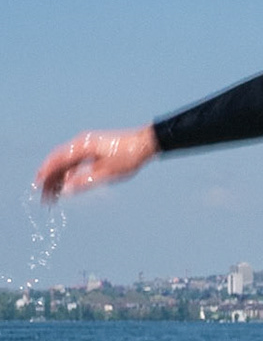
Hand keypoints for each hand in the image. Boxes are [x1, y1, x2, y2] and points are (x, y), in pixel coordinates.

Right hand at [35, 126, 158, 203]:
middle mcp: (81, 143)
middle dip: (50, 179)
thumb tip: (65, 190)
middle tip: (44, 196)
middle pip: (59, 162)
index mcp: (82, 146)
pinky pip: (76, 161)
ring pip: (67, 162)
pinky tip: (67, 184)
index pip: (57, 160)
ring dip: (59, 177)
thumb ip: (85, 181)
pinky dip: (70, 172)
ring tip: (54, 194)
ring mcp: (87, 145)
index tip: (37, 187)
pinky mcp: (94, 148)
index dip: (45, 174)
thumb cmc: (129, 157)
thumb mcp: (107, 173)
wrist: (146, 143)